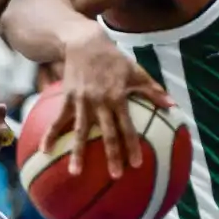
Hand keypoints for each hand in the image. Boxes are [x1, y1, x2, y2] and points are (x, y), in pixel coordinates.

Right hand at [41, 29, 174, 177]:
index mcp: (117, 97)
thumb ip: (153, 90)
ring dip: (77, 153)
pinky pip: (58, 120)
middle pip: (106, 133)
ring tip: (75, 173)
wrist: (85, 42)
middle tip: (115, 176)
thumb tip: (173, 105)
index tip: (136, 164)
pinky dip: (51, 135)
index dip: (132, 145)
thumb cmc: (114, 59)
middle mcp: (99, 102)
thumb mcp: (136, 71)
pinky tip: (45, 151)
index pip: (127, 126)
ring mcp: (81, 101)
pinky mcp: (67, 98)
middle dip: (111, 155)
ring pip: (79, 131)